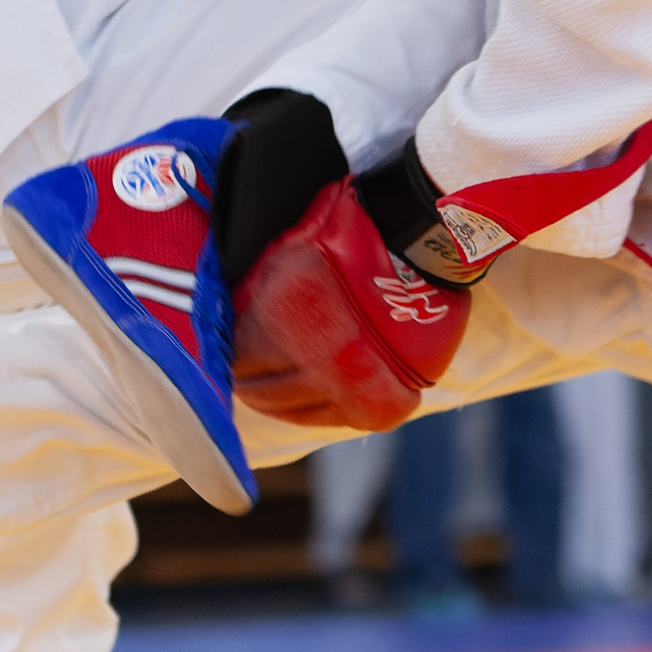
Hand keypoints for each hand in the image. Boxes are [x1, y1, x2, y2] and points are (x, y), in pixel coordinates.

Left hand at [230, 178, 467, 431]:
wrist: (422, 245)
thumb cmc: (351, 232)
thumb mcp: (292, 244)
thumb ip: (258, 285)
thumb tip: (229, 311)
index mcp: (280, 320)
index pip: (236, 359)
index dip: (231, 353)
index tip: (232, 353)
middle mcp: (311, 360)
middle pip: (260, 391)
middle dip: (251, 381)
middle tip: (249, 375)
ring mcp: (345, 388)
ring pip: (292, 410)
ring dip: (282, 398)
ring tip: (280, 384)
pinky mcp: (376, 407)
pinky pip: (330, 419)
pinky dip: (318, 406)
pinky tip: (313, 391)